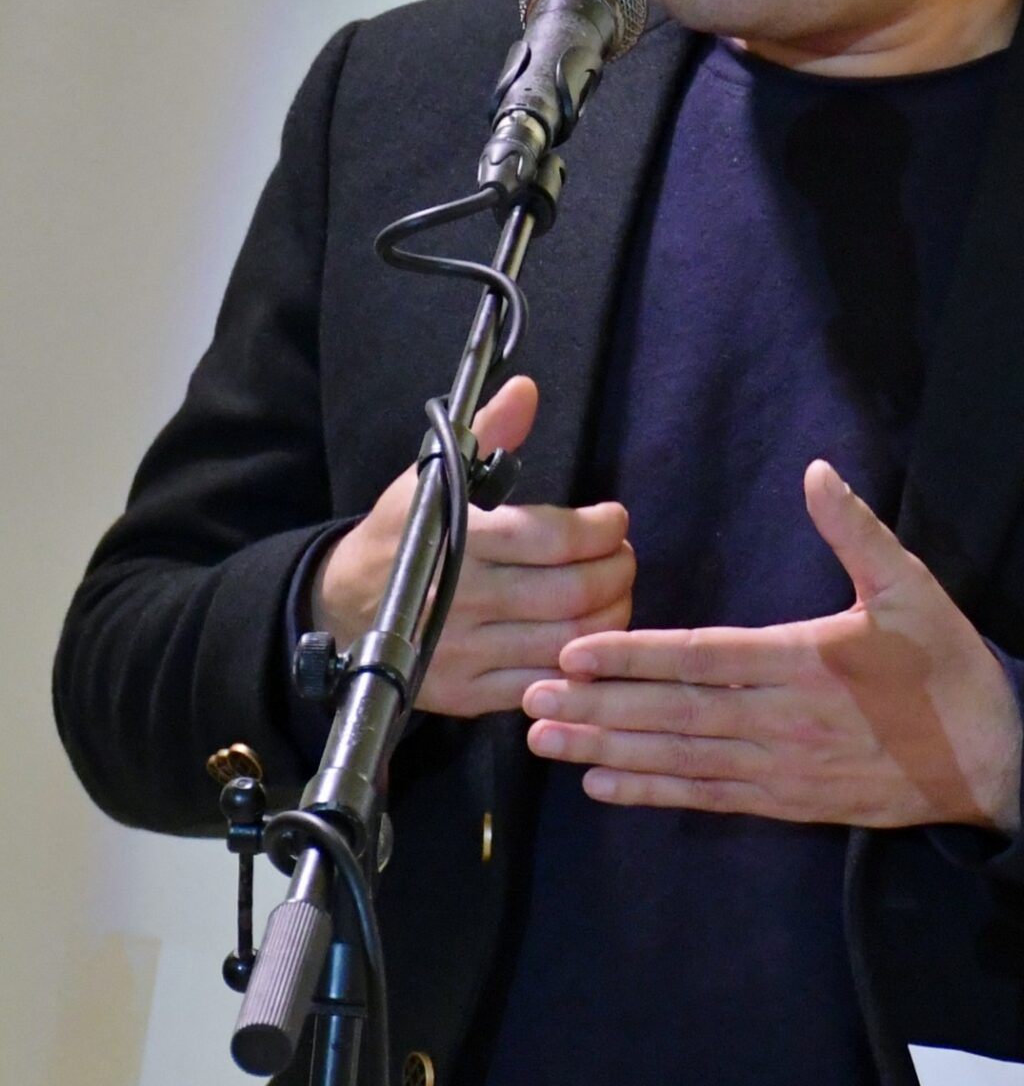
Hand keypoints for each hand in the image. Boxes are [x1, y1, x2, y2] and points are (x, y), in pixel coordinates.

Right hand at [317, 376, 635, 718]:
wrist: (339, 607)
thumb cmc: (400, 536)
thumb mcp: (432, 478)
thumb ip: (489, 434)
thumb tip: (526, 390)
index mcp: (458, 540)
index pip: (554, 539)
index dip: (602, 530)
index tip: (614, 520)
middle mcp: (460, 599)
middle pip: (573, 594)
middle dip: (618, 572)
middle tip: (622, 558)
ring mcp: (463, 653)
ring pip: (568, 643)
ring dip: (612, 617)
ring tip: (614, 594)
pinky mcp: (465, 695)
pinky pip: (544, 685)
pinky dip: (580, 664)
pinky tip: (589, 639)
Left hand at [522, 460, 1023, 831]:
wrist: (993, 757)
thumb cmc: (948, 664)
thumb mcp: (911, 586)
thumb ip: (856, 531)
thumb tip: (815, 473)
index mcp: (806, 660)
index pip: (702, 657)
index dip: (633, 655)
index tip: (573, 652)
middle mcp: (783, 719)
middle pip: (673, 713)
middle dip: (597, 706)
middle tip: (529, 698)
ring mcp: (782, 768)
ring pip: (680, 758)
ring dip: (608, 750)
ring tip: (546, 742)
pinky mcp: (789, 802)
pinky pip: (708, 796)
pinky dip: (653, 791)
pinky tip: (604, 785)